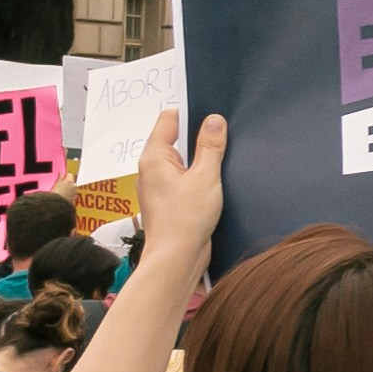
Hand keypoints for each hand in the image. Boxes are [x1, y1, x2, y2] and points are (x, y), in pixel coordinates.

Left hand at [128, 113, 232, 269]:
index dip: (191, 113)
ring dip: (199, 160)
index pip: (168, 119)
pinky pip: (182, 178)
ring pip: (181, 160)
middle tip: (221, 139)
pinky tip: (212, 184)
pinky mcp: (167, 200)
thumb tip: (214, 120)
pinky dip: (196, 176)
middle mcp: (151, 168)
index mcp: (154, 157)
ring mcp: (158, 185)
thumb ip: (210, 146)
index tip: (212, 115)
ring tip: (218, 164)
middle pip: (175, 139)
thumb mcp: (206, 176)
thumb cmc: (184, 220)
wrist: (176, 257)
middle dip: (198, 137)